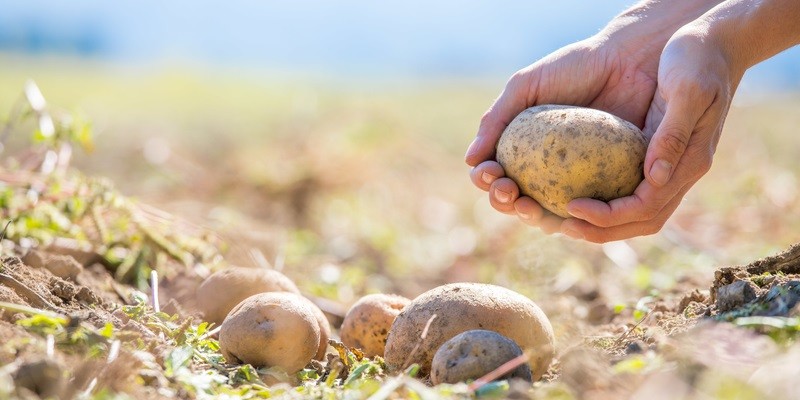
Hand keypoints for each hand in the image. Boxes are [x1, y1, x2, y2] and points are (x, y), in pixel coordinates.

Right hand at [466, 33, 659, 234]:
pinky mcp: (610, 188)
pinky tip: (569, 211)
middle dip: (504, 203)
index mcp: (520, 149)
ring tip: (530, 206)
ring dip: (533, 217)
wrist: (629, 60)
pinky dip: (575, 218)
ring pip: (549, 214)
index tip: (492, 172)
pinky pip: (591, 212)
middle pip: (516, 201)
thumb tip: (470, 161)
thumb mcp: (527, 86)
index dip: (487, 180)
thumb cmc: (576, 67)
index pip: (495, 175)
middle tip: (510, 191)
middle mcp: (545, 170)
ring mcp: (576, 182)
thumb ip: (496, 119)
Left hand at [562, 26, 743, 241]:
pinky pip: (631, 190)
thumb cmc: (698, 59)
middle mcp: (681, 172)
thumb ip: (672, 135)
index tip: (572, 207)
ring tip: (563, 220)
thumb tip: (654, 177)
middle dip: (601, 230)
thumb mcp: (688, 90)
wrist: (714, 43)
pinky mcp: (658, 156)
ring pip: (637, 213)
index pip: (647, 206)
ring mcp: (671, 166)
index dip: (609, 215)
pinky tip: (576, 192)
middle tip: (561, 225)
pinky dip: (606, 201)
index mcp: (691, 162)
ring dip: (602, 223)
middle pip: (641, 220)